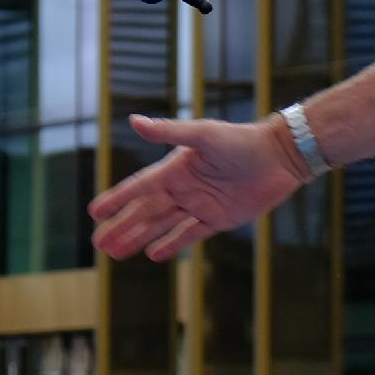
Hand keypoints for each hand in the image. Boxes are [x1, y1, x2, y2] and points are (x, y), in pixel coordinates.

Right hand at [90, 113, 308, 260]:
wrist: (280, 156)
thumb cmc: (241, 141)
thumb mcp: (203, 134)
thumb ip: (168, 132)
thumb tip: (134, 121)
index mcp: (175, 168)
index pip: (139, 188)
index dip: (117, 200)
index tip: (94, 213)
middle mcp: (184, 188)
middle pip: (146, 212)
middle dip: (122, 227)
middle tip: (98, 244)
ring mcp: (200, 205)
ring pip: (162, 226)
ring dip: (139, 238)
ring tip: (115, 252)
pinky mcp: (218, 219)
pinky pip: (189, 234)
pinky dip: (171, 244)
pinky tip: (152, 254)